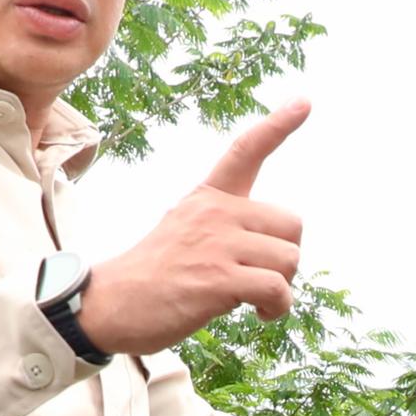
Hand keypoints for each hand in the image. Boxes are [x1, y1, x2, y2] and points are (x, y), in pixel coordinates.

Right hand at [74, 101, 311, 354]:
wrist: (110, 305)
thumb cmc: (155, 276)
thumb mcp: (186, 230)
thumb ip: (226, 227)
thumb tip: (271, 250)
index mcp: (208, 198)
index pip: (246, 151)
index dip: (278, 125)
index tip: (305, 102)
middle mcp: (215, 212)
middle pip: (291, 224)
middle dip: (285, 257)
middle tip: (260, 278)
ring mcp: (217, 244)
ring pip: (290, 259)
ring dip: (283, 288)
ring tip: (255, 301)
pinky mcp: (219, 280)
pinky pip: (278, 289)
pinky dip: (278, 307)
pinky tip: (258, 313)